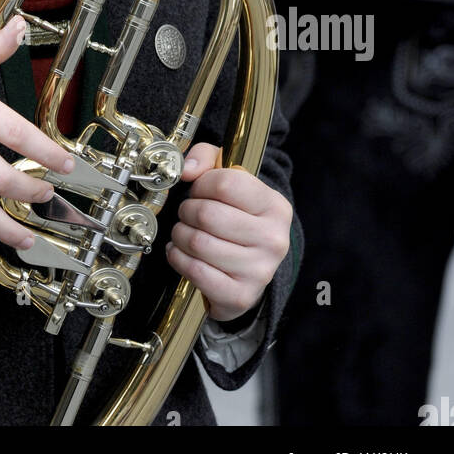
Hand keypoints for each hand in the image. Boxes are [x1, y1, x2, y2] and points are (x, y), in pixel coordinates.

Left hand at [166, 142, 291, 322]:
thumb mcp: (229, 178)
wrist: (250, 269)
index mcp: (275, 206)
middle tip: (188, 214)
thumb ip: (206, 157)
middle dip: (186, 211)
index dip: (201, 184)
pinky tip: (181, 253)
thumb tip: (186, 169)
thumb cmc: (236, 217)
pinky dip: (178, 259)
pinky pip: (195, 271)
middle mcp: (273, 239)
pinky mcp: (241, 296)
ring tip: (184, 233)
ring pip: (198, 243)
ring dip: (180, 235)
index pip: (225, 183)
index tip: (199, 191)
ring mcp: (260, 271)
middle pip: (207, 214)